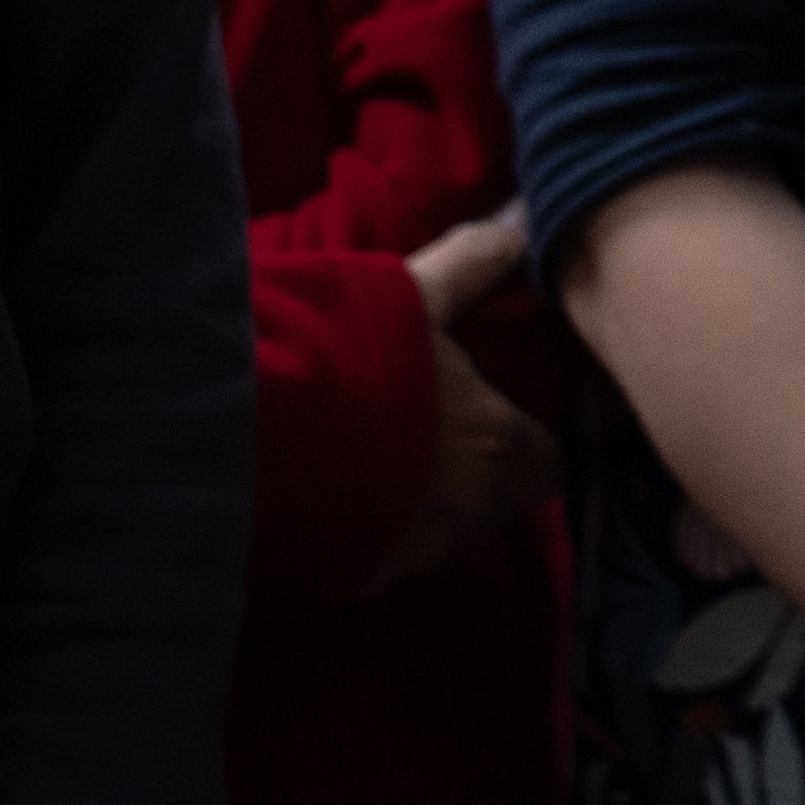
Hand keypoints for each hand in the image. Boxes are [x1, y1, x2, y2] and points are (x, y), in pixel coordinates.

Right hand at [372, 206, 554, 591]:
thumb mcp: (414, 295)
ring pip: (436, 535)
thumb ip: (470, 266)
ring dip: (417, 508)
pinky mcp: (359, 577)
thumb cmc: (354, 356)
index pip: (548, 464)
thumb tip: (517, 228)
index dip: (528, 445)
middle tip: (429, 439)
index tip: (503, 425)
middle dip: (471, 478)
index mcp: (498, 445)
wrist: (256, 430)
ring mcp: (415, 551)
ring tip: (374, 466)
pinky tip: (334, 499)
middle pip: (493, 503)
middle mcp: (470, 510)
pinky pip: (376, 560)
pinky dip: (364, 535)